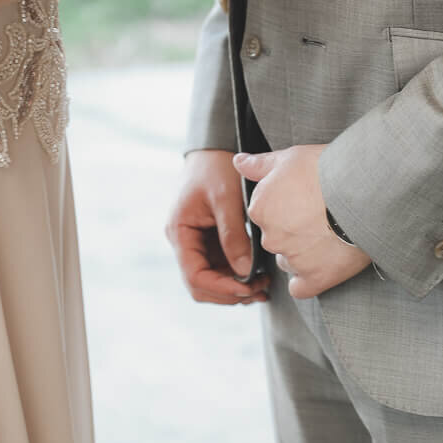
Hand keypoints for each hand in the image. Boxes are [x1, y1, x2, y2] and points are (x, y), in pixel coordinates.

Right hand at [166, 150, 269, 306]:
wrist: (216, 148)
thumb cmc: (217, 167)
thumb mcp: (226, 197)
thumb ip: (233, 235)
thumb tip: (244, 271)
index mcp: (180, 231)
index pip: (195, 275)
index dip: (221, 287)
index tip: (247, 287)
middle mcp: (185, 242)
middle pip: (201, 285)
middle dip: (229, 293)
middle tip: (259, 290)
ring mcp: (197, 243)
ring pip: (212, 281)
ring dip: (235, 288)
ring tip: (262, 286)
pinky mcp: (211, 241)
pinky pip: (221, 268)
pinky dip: (237, 276)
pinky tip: (258, 275)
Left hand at [234, 145, 370, 299]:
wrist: (360, 191)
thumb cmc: (326, 170)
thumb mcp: (289, 158)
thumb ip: (259, 164)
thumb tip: (238, 162)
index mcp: (261, 209)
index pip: (265, 213)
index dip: (284, 206)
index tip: (303, 199)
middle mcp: (270, 237)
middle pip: (275, 238)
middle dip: (292, 230)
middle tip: (318, 216)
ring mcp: (292, 259)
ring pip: (289, 261)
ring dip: (302, 253)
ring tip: (328, 235)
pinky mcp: (314, 278)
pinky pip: (301, 288)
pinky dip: (308, 279)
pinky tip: (321, 265)